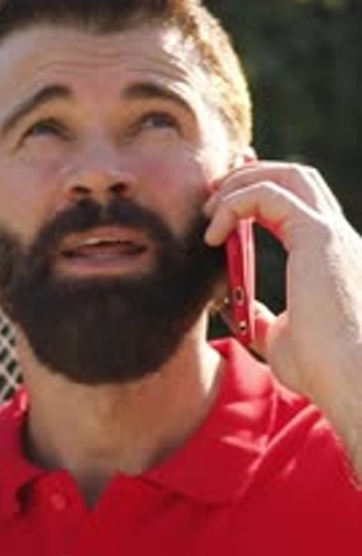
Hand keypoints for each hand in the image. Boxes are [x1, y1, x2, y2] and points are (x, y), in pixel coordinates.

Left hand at [204, 161, 361, 474]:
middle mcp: (337, 238)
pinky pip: (268, 195)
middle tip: (213, 193)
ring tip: (209, 208)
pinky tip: (213, 234)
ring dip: (241, 183)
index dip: (262, 191)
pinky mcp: (316, 237)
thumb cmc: (323, 370)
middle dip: (252, 174)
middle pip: (298, 177)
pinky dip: (236, 203)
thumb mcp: (281, 341)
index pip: (300, 204)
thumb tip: (240, 309)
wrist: (351, 381)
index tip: (225, 198)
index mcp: (333, 258)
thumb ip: (262, 319)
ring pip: (287, 175)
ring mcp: (331, 234)